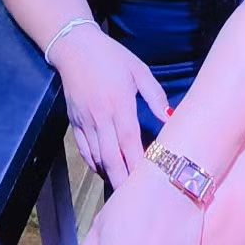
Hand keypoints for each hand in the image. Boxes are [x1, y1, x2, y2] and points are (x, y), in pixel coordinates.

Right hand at [50, 28, 169, 189]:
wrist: (74, 47)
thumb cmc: (111, 56)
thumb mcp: (138, 70)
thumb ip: (155, 95)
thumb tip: (170, 117)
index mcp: (119, 104)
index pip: (129, 141)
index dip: (137, 163)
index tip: (148, 180)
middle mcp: (100, 116)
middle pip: (111, 156)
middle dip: (122, 178)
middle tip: (134, 197)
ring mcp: (85, 121)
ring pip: (96, 156)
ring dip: (109, 173)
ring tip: (123, 187)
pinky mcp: (73, 121)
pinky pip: (83, 149)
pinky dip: (93, 163)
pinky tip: (104, 169)